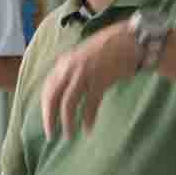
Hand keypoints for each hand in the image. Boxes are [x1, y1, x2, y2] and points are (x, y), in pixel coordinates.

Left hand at [40, 21, 141, 139]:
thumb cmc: (108, 49)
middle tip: (50, 135)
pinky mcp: (100, 80)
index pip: (48, 88)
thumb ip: (71, 72)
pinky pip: (90, 104)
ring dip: (67, 122)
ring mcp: (84, 74)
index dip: (45, 107)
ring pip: (69, 104)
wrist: (130, 39)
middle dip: (50, 118)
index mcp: (64, 63)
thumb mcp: (82, 57)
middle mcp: (70, 68)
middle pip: (53, 98)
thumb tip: (62, 92)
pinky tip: (88, 129)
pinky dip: (88, 118)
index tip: (47, 120)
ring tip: (68, 136)